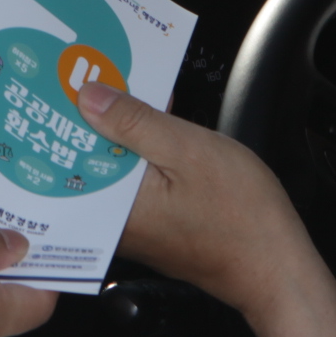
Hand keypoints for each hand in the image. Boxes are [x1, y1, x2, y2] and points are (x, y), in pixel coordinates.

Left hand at [74, 84, 335, 336]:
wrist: (277, 269)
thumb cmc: (242, 217)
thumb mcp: (188, 151)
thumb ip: (135, 123)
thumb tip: (87, 97)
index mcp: (113, 204)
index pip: (67, 150)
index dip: (62, 108)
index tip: (58, 72)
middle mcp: (114, 222)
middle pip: (85, 157)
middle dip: (85, 112)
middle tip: (86, 66)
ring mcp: (134, 227)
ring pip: (109, 167)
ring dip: (112, 128)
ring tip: (117, 83)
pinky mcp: (153, 227)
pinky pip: (130, 181)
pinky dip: (134, 151)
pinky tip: (147, 121)